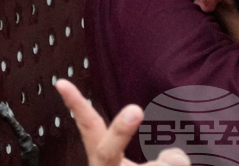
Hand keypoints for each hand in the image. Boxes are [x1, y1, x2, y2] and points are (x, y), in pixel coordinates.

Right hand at [56, 80, 189, 165]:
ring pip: (161, 163)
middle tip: (135, 109)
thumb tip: (175, 157)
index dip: (75, 105)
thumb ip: (167, 159)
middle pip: (107, 150)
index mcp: (106, 163)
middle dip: (119, 131)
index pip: (90, 129)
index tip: (62, 81)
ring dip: (174, 165)